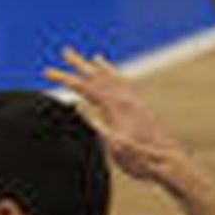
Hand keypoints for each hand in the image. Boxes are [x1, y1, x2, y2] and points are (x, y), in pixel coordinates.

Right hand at [46, 48, 186, 182]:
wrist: (168, 163)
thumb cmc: (141, 160)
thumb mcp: (116, 148)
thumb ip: (99, 127)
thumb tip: (80, 108)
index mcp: (117, 107)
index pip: (86, 86)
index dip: (65, 78)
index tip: (46, 72)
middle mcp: (127, 100)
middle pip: (99, 76)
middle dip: (80, 64)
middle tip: (66, 51)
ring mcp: (135, 103)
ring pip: (114, 79)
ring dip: (101, 68)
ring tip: (94, 58)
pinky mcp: (142, 110)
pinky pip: (127, 86)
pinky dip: (119, 78)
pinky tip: (118, 79)